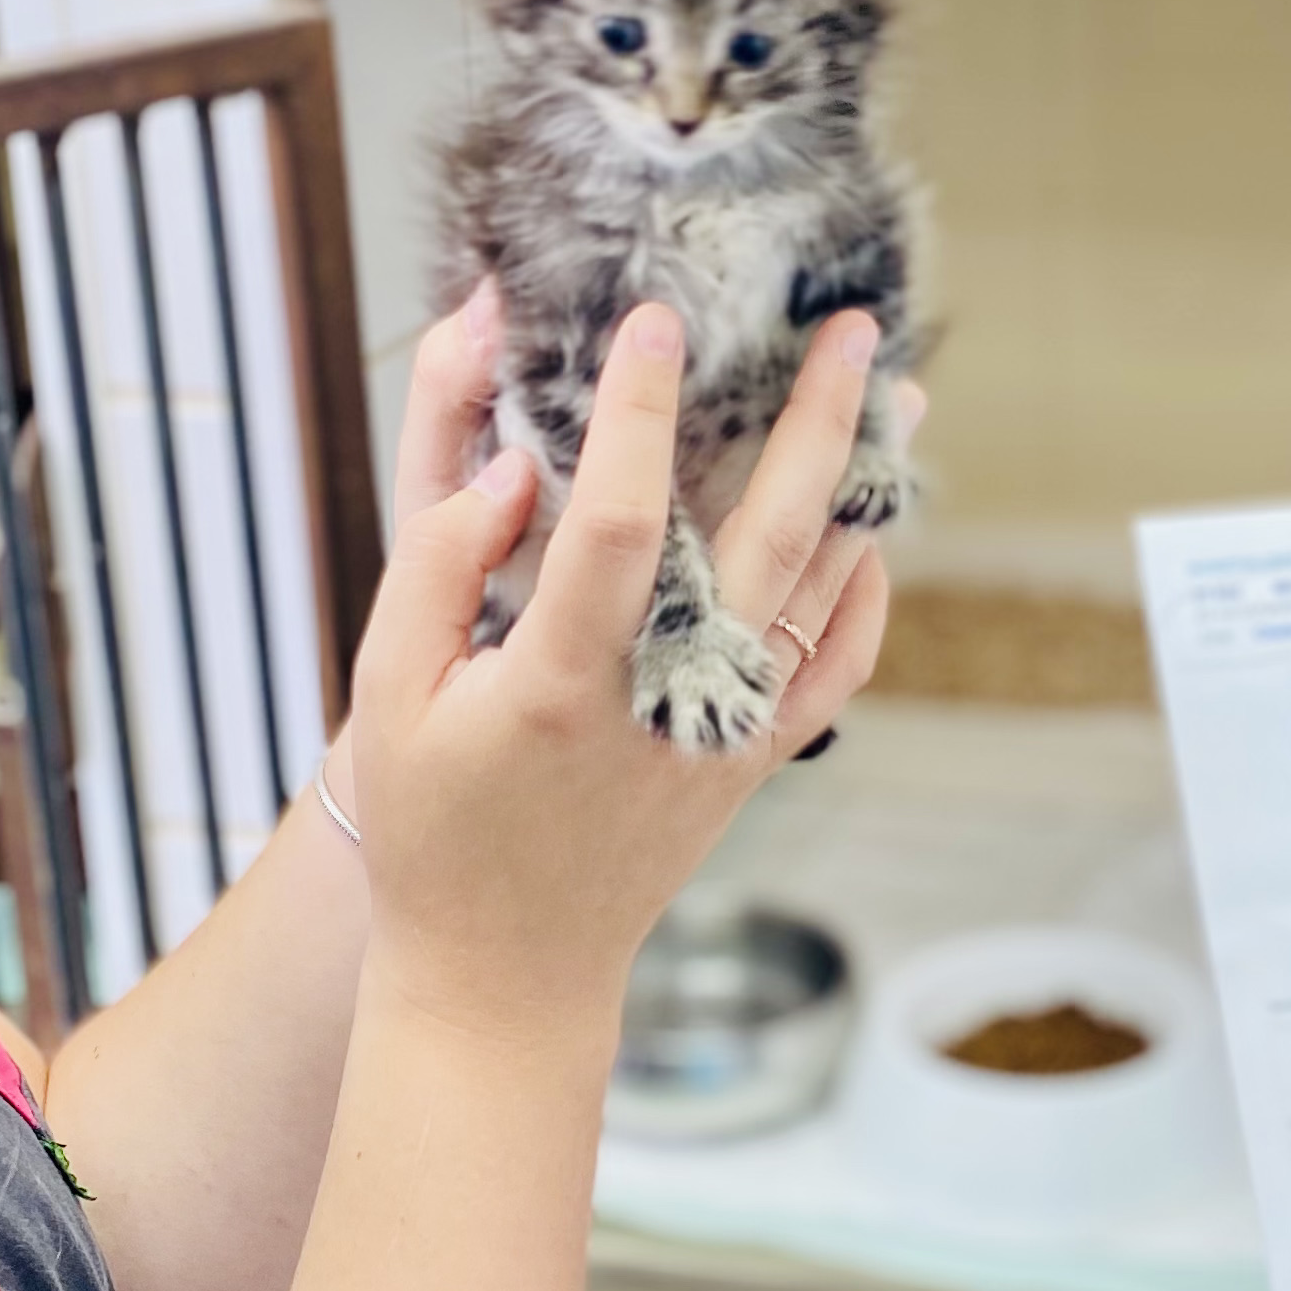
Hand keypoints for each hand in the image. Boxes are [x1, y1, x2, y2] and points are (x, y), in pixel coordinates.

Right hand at [331, 287, 895, 1049]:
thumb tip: (515, 465)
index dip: (639, 414)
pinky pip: (839, 667)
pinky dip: (868, 597)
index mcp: (567, 680)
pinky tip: (873, 537)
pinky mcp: (754, 759)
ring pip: (824, 588)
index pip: (622, 521)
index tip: (653, 321)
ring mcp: (728, 731)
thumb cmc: (434, 825)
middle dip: (819, 418)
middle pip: (772, 534)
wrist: (505, 969)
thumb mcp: (389, 690)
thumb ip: (440, 563)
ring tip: (901, 400)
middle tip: (856, 328)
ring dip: (865, 487)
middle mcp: (670, 701)